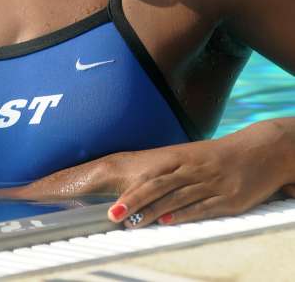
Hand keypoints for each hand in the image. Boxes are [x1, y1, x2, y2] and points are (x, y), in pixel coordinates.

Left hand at [107, 119, 292, 227]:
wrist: (260, 150)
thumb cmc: (222, 156)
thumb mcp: (195, 157)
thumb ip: (173, 171)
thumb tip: (144, 186)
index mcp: (183, 156)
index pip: (151, 175)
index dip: (131, 190)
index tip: (112, 204)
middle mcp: (193, 169)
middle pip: (158, 186)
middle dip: (134, 201)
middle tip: (113, 215)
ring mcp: (211, 184)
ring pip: (176, 198)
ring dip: (153, 212)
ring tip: (132, 223)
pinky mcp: (228, 199)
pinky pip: (201, 207)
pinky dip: (183, 215)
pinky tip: (167, 222)